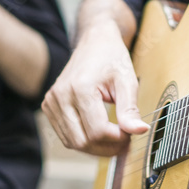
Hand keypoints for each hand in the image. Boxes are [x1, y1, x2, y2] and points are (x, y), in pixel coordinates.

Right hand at [42, 20, 148, 156]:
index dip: (118, 139)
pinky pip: (65, 135)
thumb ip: (130, 108)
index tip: (131, 134)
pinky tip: (99, 133)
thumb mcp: (127, 80)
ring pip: (72, 142)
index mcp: (80, 88)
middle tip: (125, 141)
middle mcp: (60, 96)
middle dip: (107, 147)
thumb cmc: (112, 58)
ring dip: (95, 147)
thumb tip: (139, 131)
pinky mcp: (49, 106)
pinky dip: (83, 140)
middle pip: (83, 141)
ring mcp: (51, 101)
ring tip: (114, 138)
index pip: (98, 131)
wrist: (94, 41)